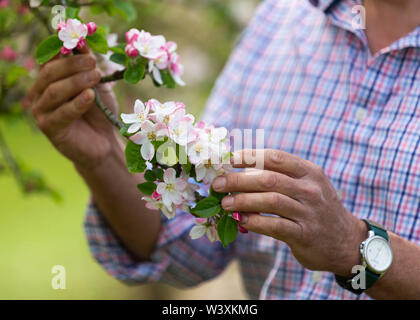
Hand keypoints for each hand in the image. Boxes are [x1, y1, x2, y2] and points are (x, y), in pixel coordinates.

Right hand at [27, 47, 119, 169]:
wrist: (105, 141)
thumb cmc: (100, 111)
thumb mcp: (97, 85)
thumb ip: (89, 66)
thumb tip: (83, 41)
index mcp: (49, 79)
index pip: (51, 59)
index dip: (64, 49)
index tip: (82, 42)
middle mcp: (40, 93)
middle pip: (50, 73)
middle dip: (72, 65)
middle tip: (93, 62)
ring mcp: (42, 111)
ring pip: (54, 91)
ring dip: (76, 82)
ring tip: (95, 76)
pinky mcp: (49, 128)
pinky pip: (62, 113)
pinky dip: (77, 103)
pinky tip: (89, 95)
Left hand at [212, 149, 367, 275]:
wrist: (347, 241)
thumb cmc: (317, 208)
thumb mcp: (308, 185)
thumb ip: (280, 176)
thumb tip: (241, 172)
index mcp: (309, 172)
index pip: (275, 157)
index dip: (249, 156)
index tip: (229, 159)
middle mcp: (310, 189)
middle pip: (268, 179)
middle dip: (238, 180)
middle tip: (217, 184)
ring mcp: (308, 212)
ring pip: (270, 201)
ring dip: (242, 201)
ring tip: (224, 203)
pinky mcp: (304, 235)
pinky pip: (274, 226)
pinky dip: (255, 222)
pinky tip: (241, 220)